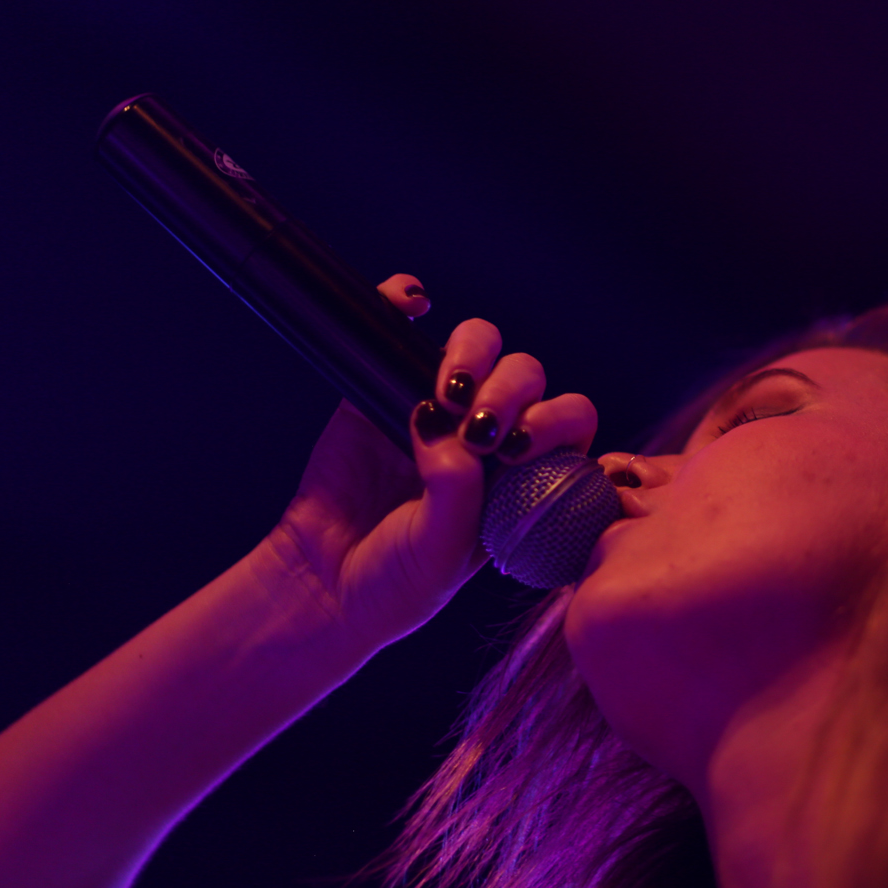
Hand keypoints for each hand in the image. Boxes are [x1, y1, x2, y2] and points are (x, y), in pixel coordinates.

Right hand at [254, 274, 598, 650]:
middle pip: (526, 377)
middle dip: (512, 391)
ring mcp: (436, 410)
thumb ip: (456, 493)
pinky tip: (412, 301)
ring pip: (477, 348)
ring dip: (473, 354)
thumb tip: (445, 429)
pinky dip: (405, 300)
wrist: (320, 587)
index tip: (515, 448)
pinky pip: (400, 332)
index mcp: (525, 476)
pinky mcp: (379, 390)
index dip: (553, 421)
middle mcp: (490, 437)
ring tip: (447, 393)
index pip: (567, 423)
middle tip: (479, 429)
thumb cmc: (397, 584)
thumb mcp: (442, 554)